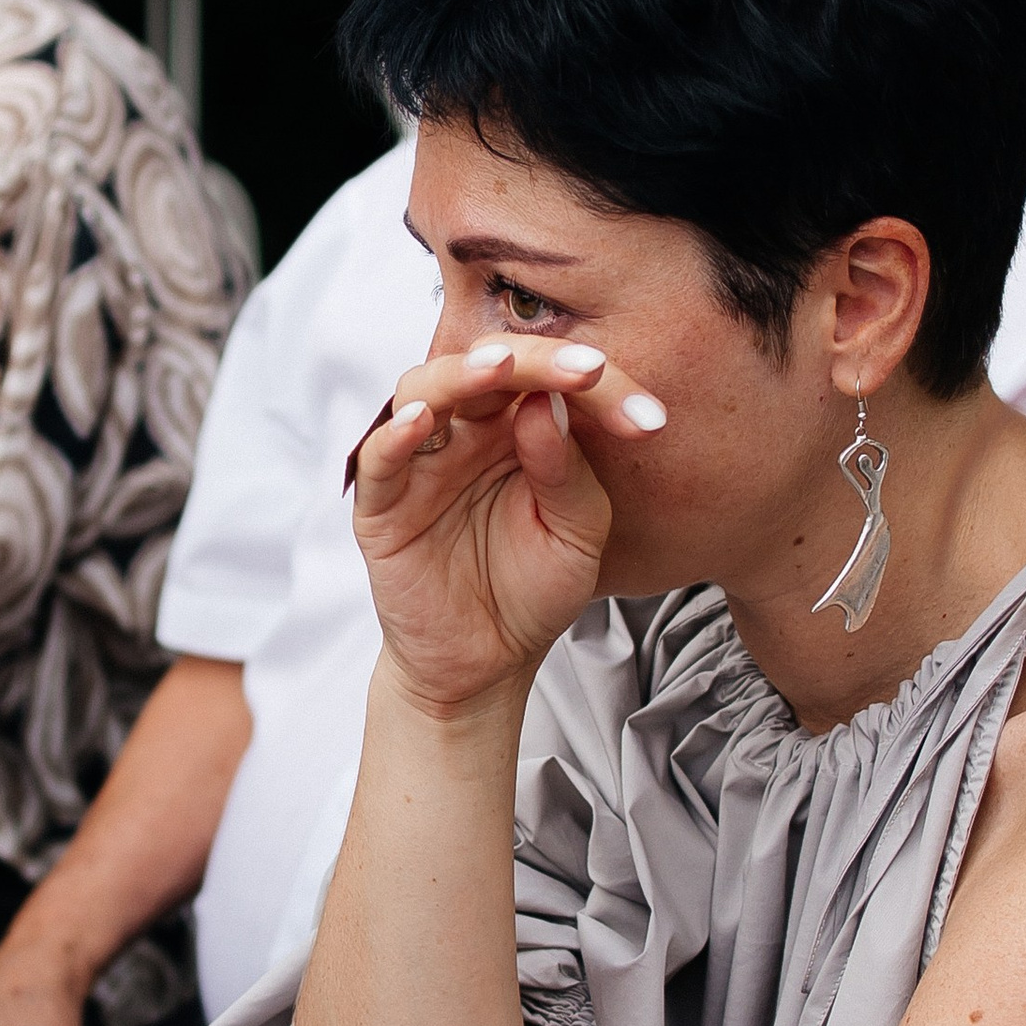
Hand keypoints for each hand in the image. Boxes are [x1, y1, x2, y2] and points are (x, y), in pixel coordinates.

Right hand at [350, 337, 667, 716]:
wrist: (486, 663)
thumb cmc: (532, 592)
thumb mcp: (577, 537)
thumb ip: (568, 474)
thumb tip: (547, 405)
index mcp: (523, 431)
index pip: (553, 383)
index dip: (599, 391)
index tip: (645, 420)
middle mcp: (471, 434)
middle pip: (488, 366)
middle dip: (537, 361)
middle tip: (587, 371)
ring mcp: (424, 463)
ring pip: (426, 389)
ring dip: (461, 374)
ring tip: (500, 370)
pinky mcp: (383, 504)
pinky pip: (379, 457)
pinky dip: (395, 434)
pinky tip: (423, 422)